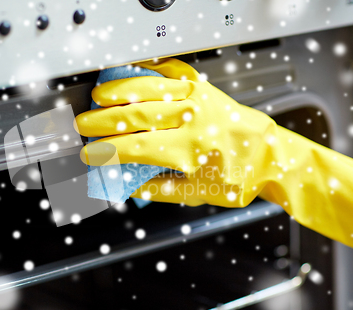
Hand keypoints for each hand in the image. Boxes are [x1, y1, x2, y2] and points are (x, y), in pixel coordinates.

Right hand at [75, 58, 277, 206]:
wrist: (269, 152)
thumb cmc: (238, 175)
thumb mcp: (198, 195)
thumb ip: (158, 190)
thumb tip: (127, 186)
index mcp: (190, 151)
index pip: (136, 147)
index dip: (107, 150)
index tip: (90, 153)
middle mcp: (192, 120)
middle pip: (136, 115)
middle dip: (102, 120)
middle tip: (83, 125)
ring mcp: (197, 98)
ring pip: (149, 88)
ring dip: (118, 91)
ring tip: (98, 97)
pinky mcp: (201, 86)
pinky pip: (169, 72)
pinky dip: (146, 71)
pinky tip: (130, 75)